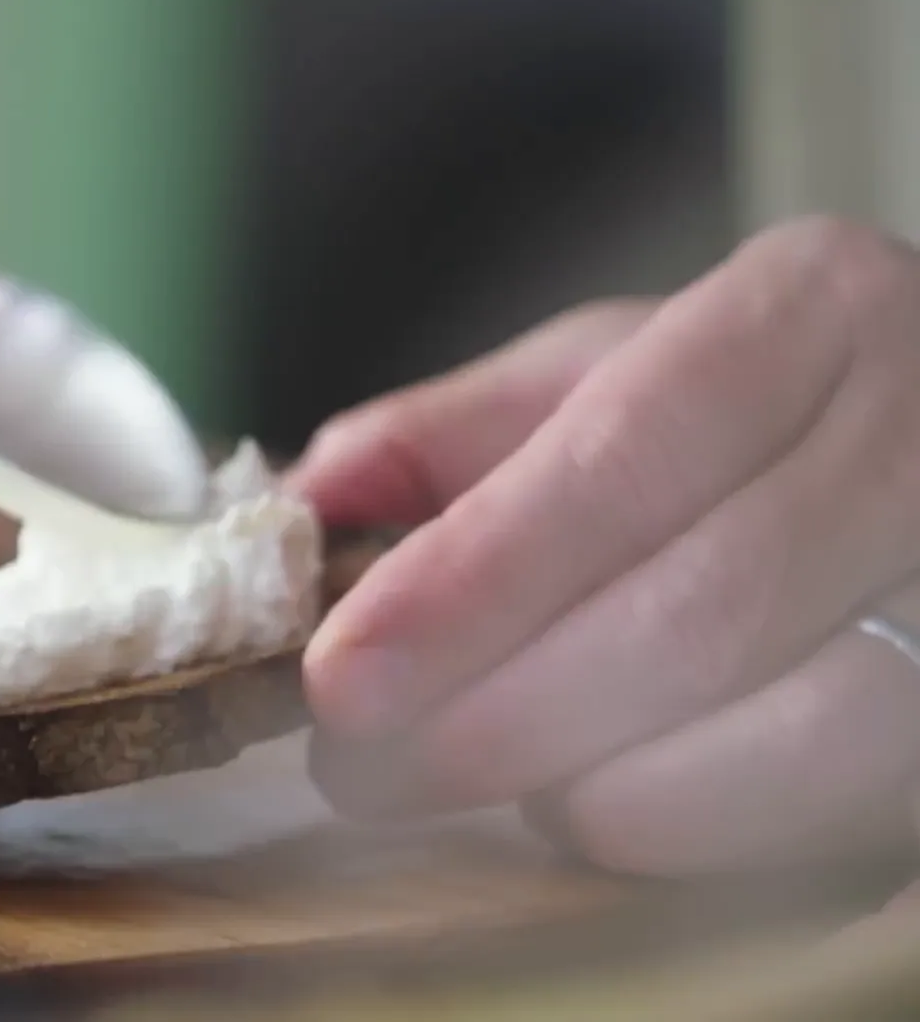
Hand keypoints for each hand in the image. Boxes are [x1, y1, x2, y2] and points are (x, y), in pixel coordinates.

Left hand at [288, 216, 919, 875]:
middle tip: (360, 771)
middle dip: (499, 718)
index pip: (623, 459)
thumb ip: (450, 435)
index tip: (343, 675)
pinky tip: (603, 799)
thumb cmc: (754, 408)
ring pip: (794, 734)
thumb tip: (299, 501)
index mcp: (806, 311)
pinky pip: (842, 809)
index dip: (474, 582)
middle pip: (701, 612)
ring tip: (484, 772)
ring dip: (597, 789)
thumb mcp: (609, 374)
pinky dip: (699, 829)